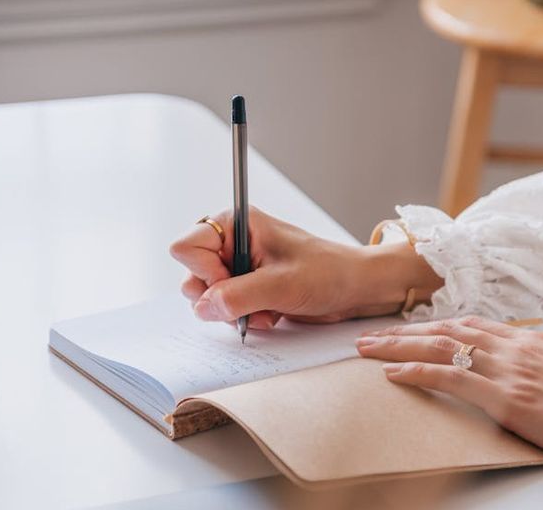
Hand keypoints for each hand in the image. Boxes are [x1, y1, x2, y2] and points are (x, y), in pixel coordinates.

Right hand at [169, 207, 442, 328]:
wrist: (356, 289)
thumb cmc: (328, 272)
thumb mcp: (282, 284)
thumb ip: (237, 296)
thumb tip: (203, 307)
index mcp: (237, 224)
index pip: (187, 247)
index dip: (204, 272)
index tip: (231, 284)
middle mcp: (234, 243)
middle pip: (192, 274)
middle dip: (218, 297)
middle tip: (250, 301)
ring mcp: (240, 266)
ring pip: (207, 296)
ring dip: (233, 311)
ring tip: (266, 309)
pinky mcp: (248, 287)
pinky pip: (226, 309)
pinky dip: (245, 318)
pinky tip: (271, 314)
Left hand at [356, 317, 542, 498]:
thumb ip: (530, 360)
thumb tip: (510, 363)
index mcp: (524, 339)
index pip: (465, 325)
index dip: (429, 326)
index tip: (404, 329)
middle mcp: (510, 346)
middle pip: (443, 331)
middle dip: (402, 332)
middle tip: (367, 335)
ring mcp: (507, 369)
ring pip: (439, 348)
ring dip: (398, 346)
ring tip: (366, 349)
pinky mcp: (507, 397)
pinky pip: (451, 378)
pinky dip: (418, 373)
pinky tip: (394, 373)